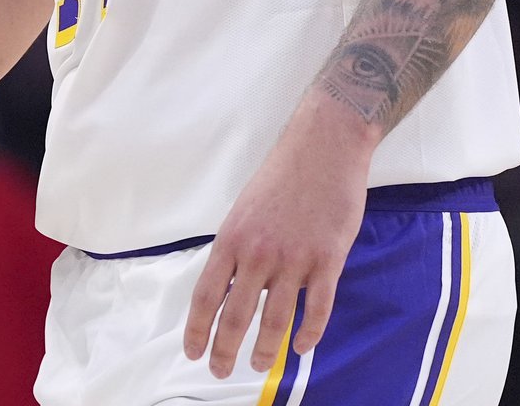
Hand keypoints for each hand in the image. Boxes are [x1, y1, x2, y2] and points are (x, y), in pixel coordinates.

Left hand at [183, 96, 373, 377]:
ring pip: (276, 319)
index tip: (192, 352)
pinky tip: (301, 349)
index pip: (207, 294)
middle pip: (237, 314)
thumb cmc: (281, 177)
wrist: (323, 149)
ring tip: (260, 367)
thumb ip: (238, 248)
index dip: (197, 328)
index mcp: (232, 239)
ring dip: (266, 350)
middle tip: (219, 371)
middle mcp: (258, 253)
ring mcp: (295, 258)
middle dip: (225, 349)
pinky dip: (309, 334)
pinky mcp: (328, 260)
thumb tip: (231, 284)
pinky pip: (318, 308)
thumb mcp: (245, 210)